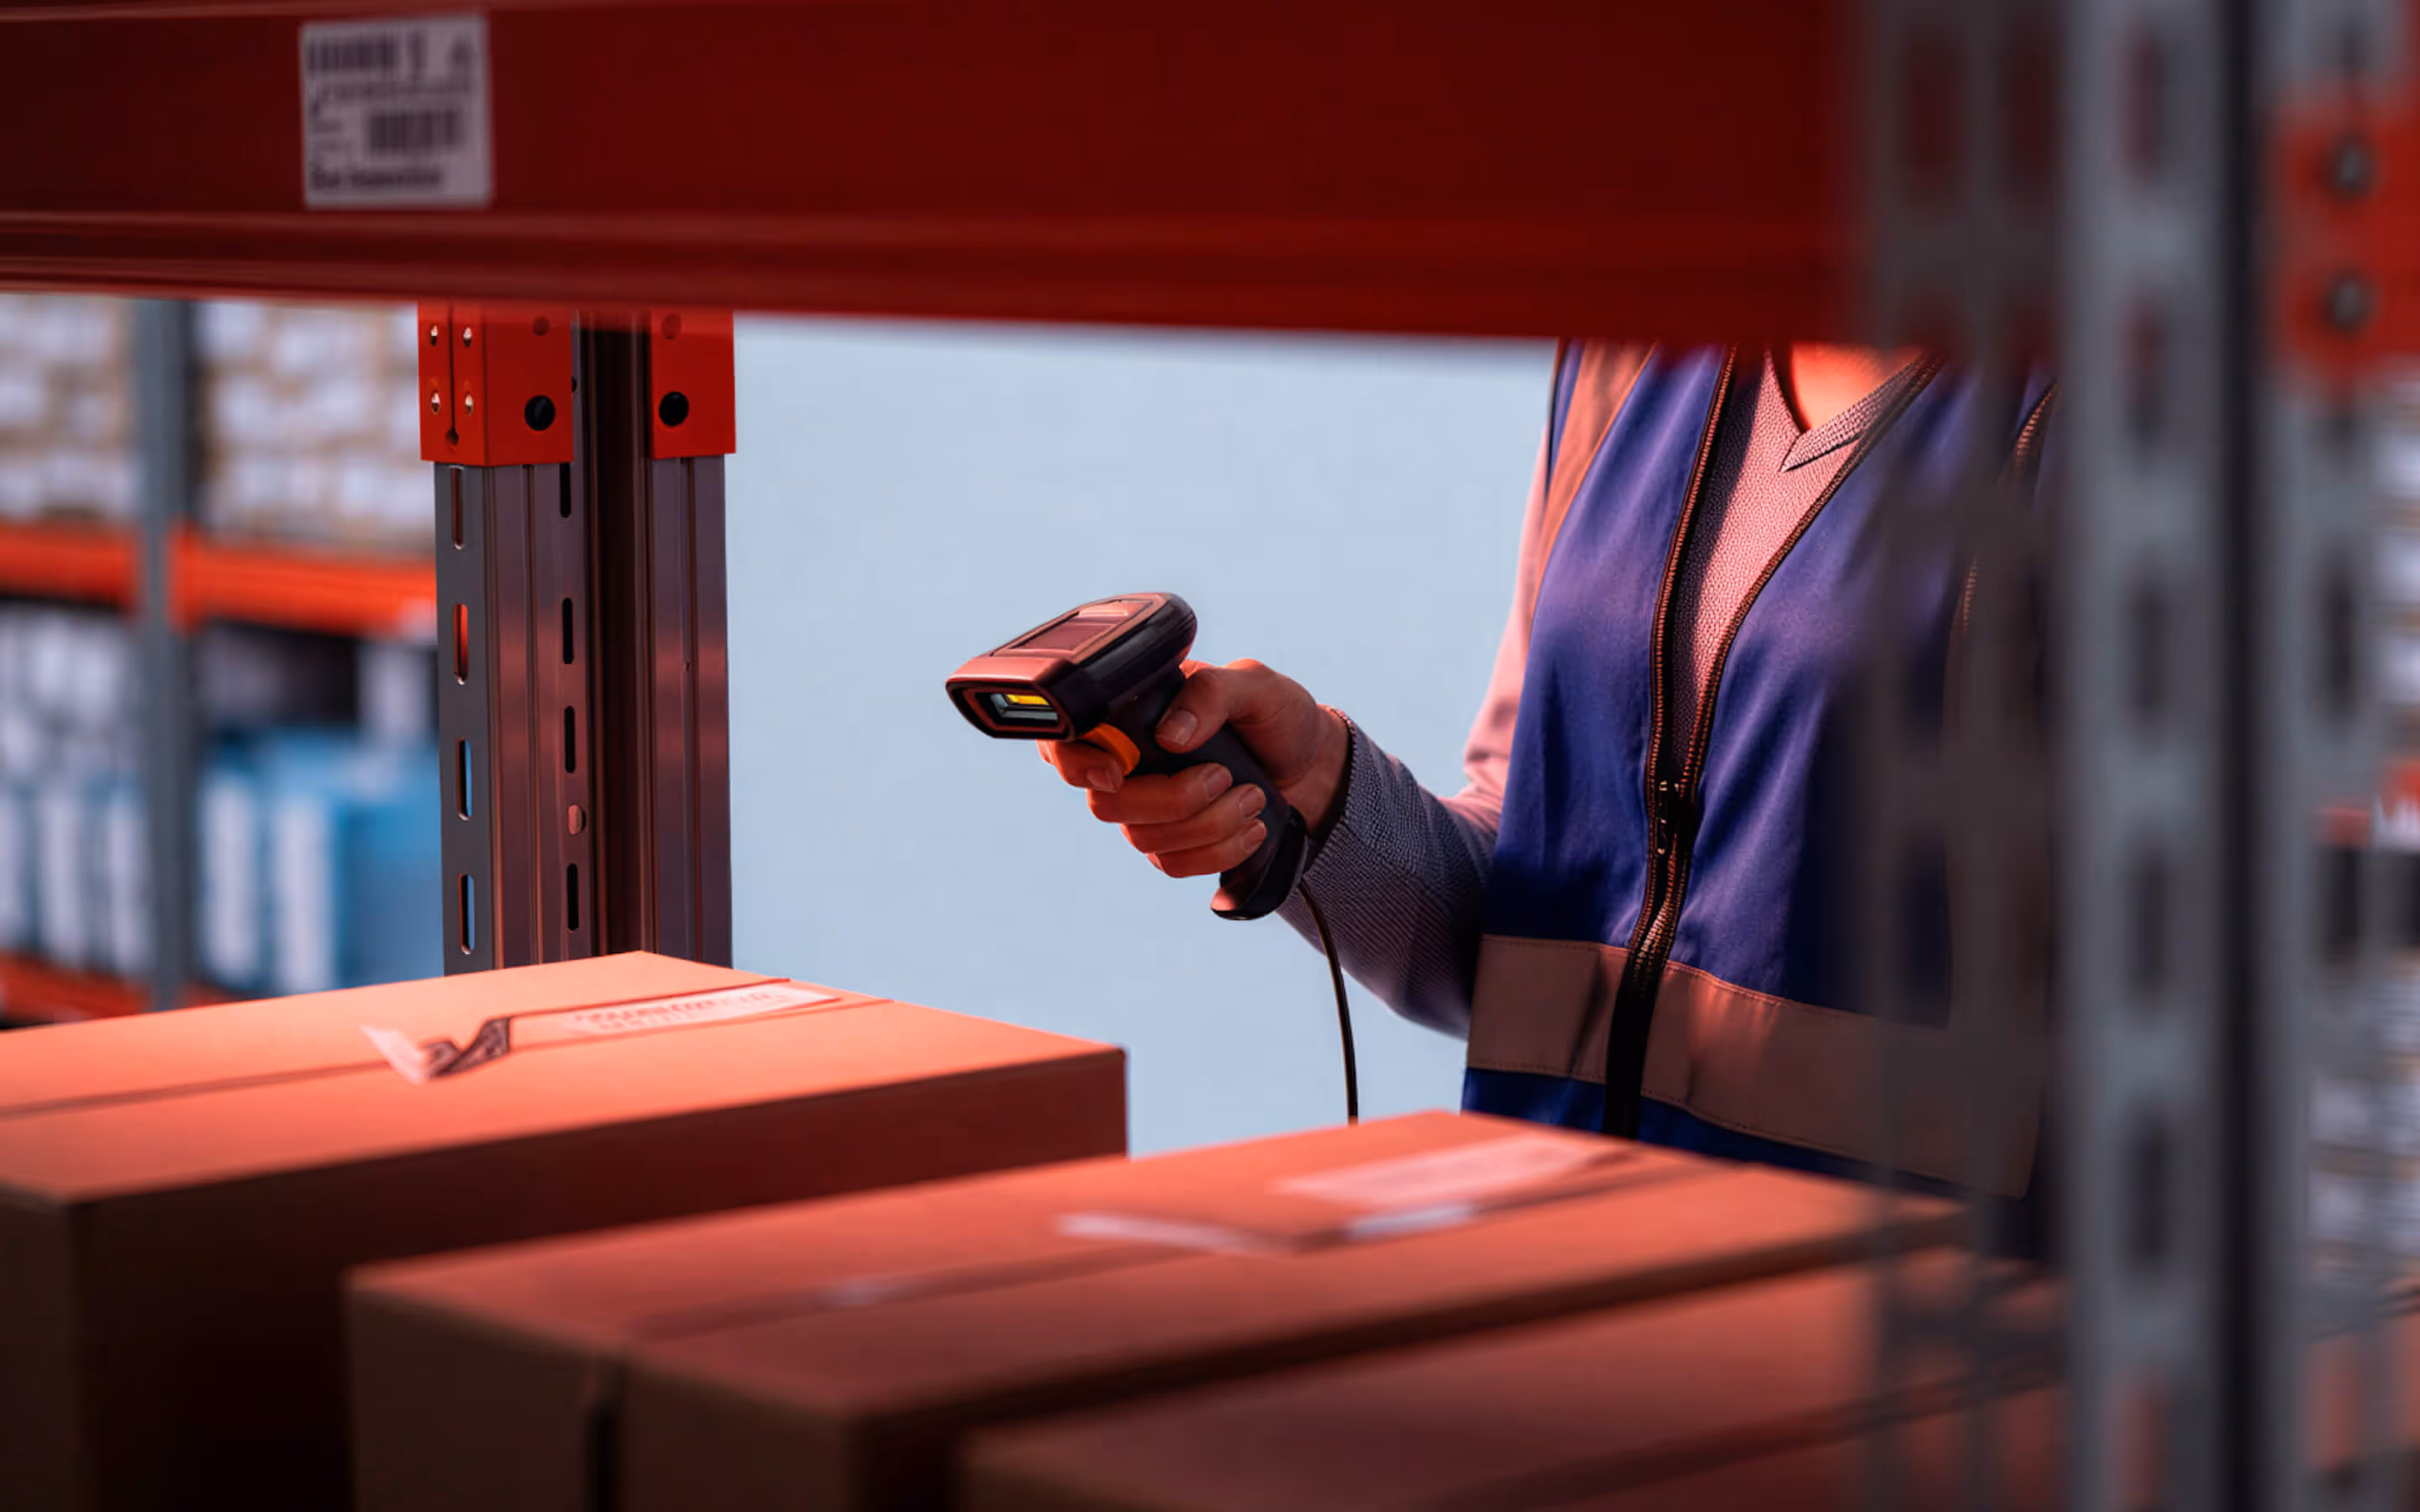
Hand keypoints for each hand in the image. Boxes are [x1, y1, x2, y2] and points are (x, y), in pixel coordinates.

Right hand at [1042, 659, 1348, 878]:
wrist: (1312, 764)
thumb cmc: (1276, 716)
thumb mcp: (1254, 685)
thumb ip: (1211, 692)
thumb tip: (1169, 735)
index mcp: (1133, 714)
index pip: (1065, 742)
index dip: (1075, 763)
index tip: (1117, 772)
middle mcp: (1129, 764)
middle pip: (1107, 805)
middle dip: (1172, 800)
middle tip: (1224, 777)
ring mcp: (1146, 810)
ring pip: (1143, 840)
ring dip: (1208, 825)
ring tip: (1253, 798)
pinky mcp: (1173, 845)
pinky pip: (1172, 865)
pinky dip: (1217, 852)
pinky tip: (1251, 830)